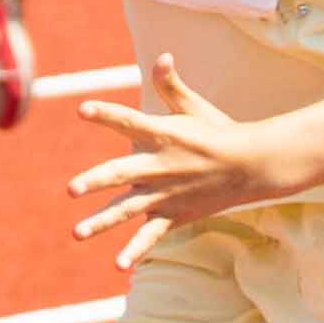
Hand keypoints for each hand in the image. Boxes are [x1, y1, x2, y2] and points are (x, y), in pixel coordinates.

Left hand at [67, 55, 280, 257]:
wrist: (253, 166)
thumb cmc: (219, 131)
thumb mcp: (194, 107)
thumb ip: (172, 85)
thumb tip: (161, 56)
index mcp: (164, 134)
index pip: (129, 121)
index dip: (106, 114)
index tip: (83, 109)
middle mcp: (161, 165)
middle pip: (122, 173)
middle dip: (95, 181)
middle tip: (71, 190)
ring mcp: (166, 193)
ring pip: (129, 209)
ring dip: (102, 222)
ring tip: (77, 233)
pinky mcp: (174, 215)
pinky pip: (151, 236)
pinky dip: (136, 251)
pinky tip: (119, 266)